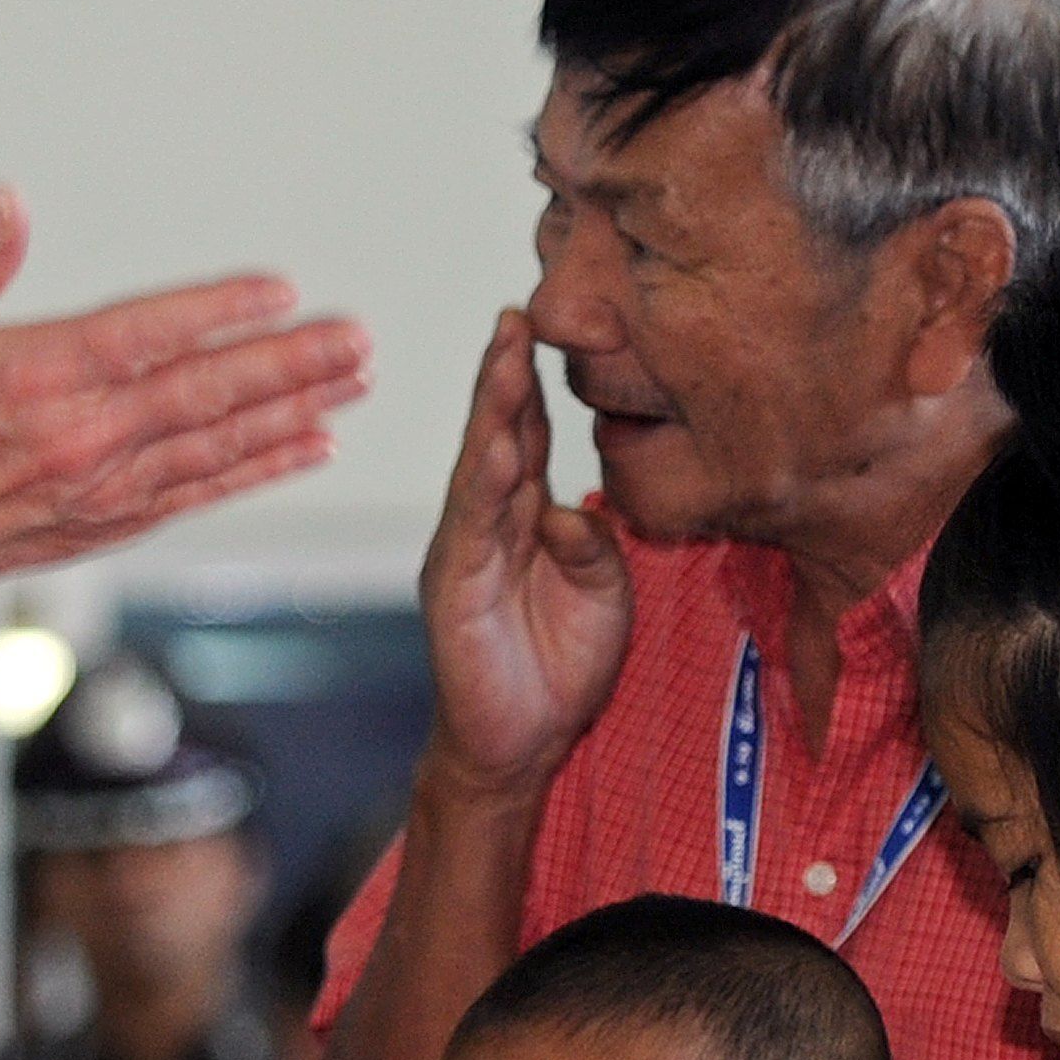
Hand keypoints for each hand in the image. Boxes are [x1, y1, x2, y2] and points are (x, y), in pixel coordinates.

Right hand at [0, 189, 370, 697]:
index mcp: (38, 377)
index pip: (144, 336)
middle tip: (355, 340)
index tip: (279, 292)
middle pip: (202, 395)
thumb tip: (8, 199)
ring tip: (354, 383)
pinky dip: (264, 468)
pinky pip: (205, 490)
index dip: (216, 314)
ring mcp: (106, 484)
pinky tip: (314, 444)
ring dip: (294, 412)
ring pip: (216, 444)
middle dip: (289, 366)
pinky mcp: (118, 519)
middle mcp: (82, 436)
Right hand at [417, 309, 630, 797]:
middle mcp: (490, 522)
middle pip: (498, 434)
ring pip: (481, 469)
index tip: (541, 325)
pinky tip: (497, 450)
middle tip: (517, 315)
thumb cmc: (558, 665)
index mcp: (526, 517)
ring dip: (493, 415)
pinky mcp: (456, 588)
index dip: (533, 383)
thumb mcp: (604, 593)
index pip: (530, 435)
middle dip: (505, 375)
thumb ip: (595, 544)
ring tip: (506, 361)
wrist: (521, 744)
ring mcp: (467, 551)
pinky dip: (485, 487)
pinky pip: (473, 528)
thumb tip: (573, 512)